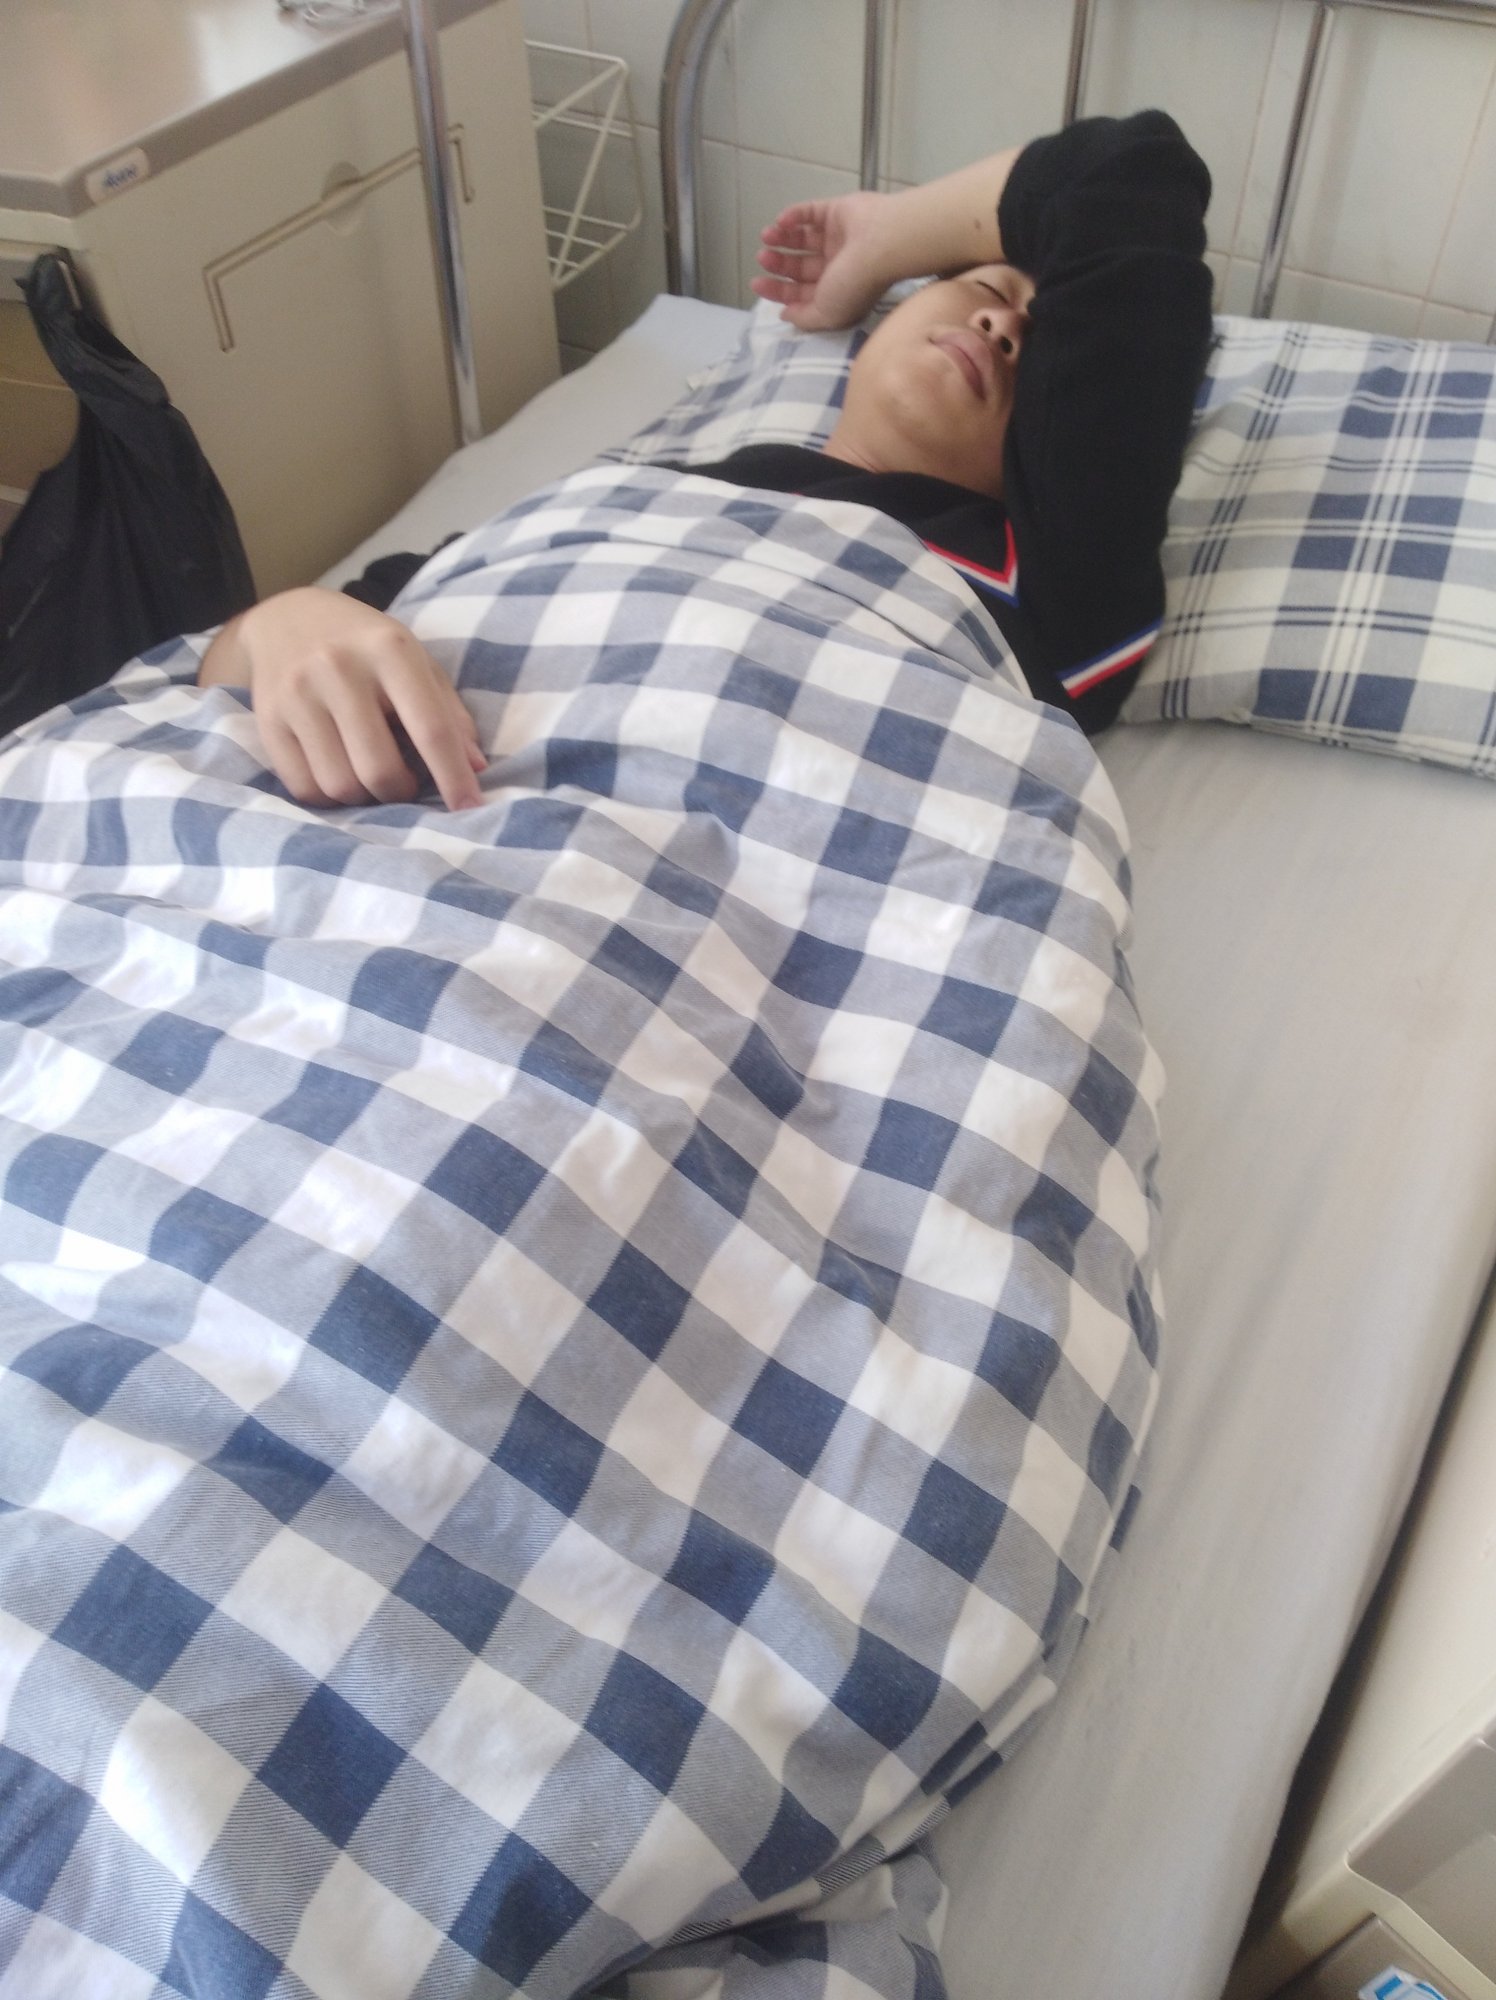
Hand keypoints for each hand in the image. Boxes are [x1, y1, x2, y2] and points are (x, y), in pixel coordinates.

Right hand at [201, 588, 484, 810]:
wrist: (286, 618)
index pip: (430, 727)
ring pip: (340, 785)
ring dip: (363, 796)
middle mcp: (338, 667)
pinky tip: (338, 773)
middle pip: (379, 769)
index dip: (453, 776)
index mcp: (389, 649)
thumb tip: (477, 768)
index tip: (470, 810)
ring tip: (368, 774)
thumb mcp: (417, 663)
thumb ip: (450, 712)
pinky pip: (304, 787)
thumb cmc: (368, 647)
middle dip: (400, 792)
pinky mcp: (268, 718)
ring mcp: (297, 693)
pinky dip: (328, 797)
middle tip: (403, 783)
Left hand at [751, 191, 896, 330]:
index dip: (778, 289)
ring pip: (802, 238)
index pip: (801, 291)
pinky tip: (781, 221)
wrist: (882, 243)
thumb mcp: (827, 313)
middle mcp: (837, 266)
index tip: (757, 283)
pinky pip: (810, 212)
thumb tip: (785, 315)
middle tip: (762, 258)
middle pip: (799, 266)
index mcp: (836, 291)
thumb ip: (804, 318)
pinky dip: (793, 215)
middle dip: (778, 263)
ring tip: (767, 237)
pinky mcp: (837, 212)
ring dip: (781, 238)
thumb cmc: (855, 283)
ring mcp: (837, 238)